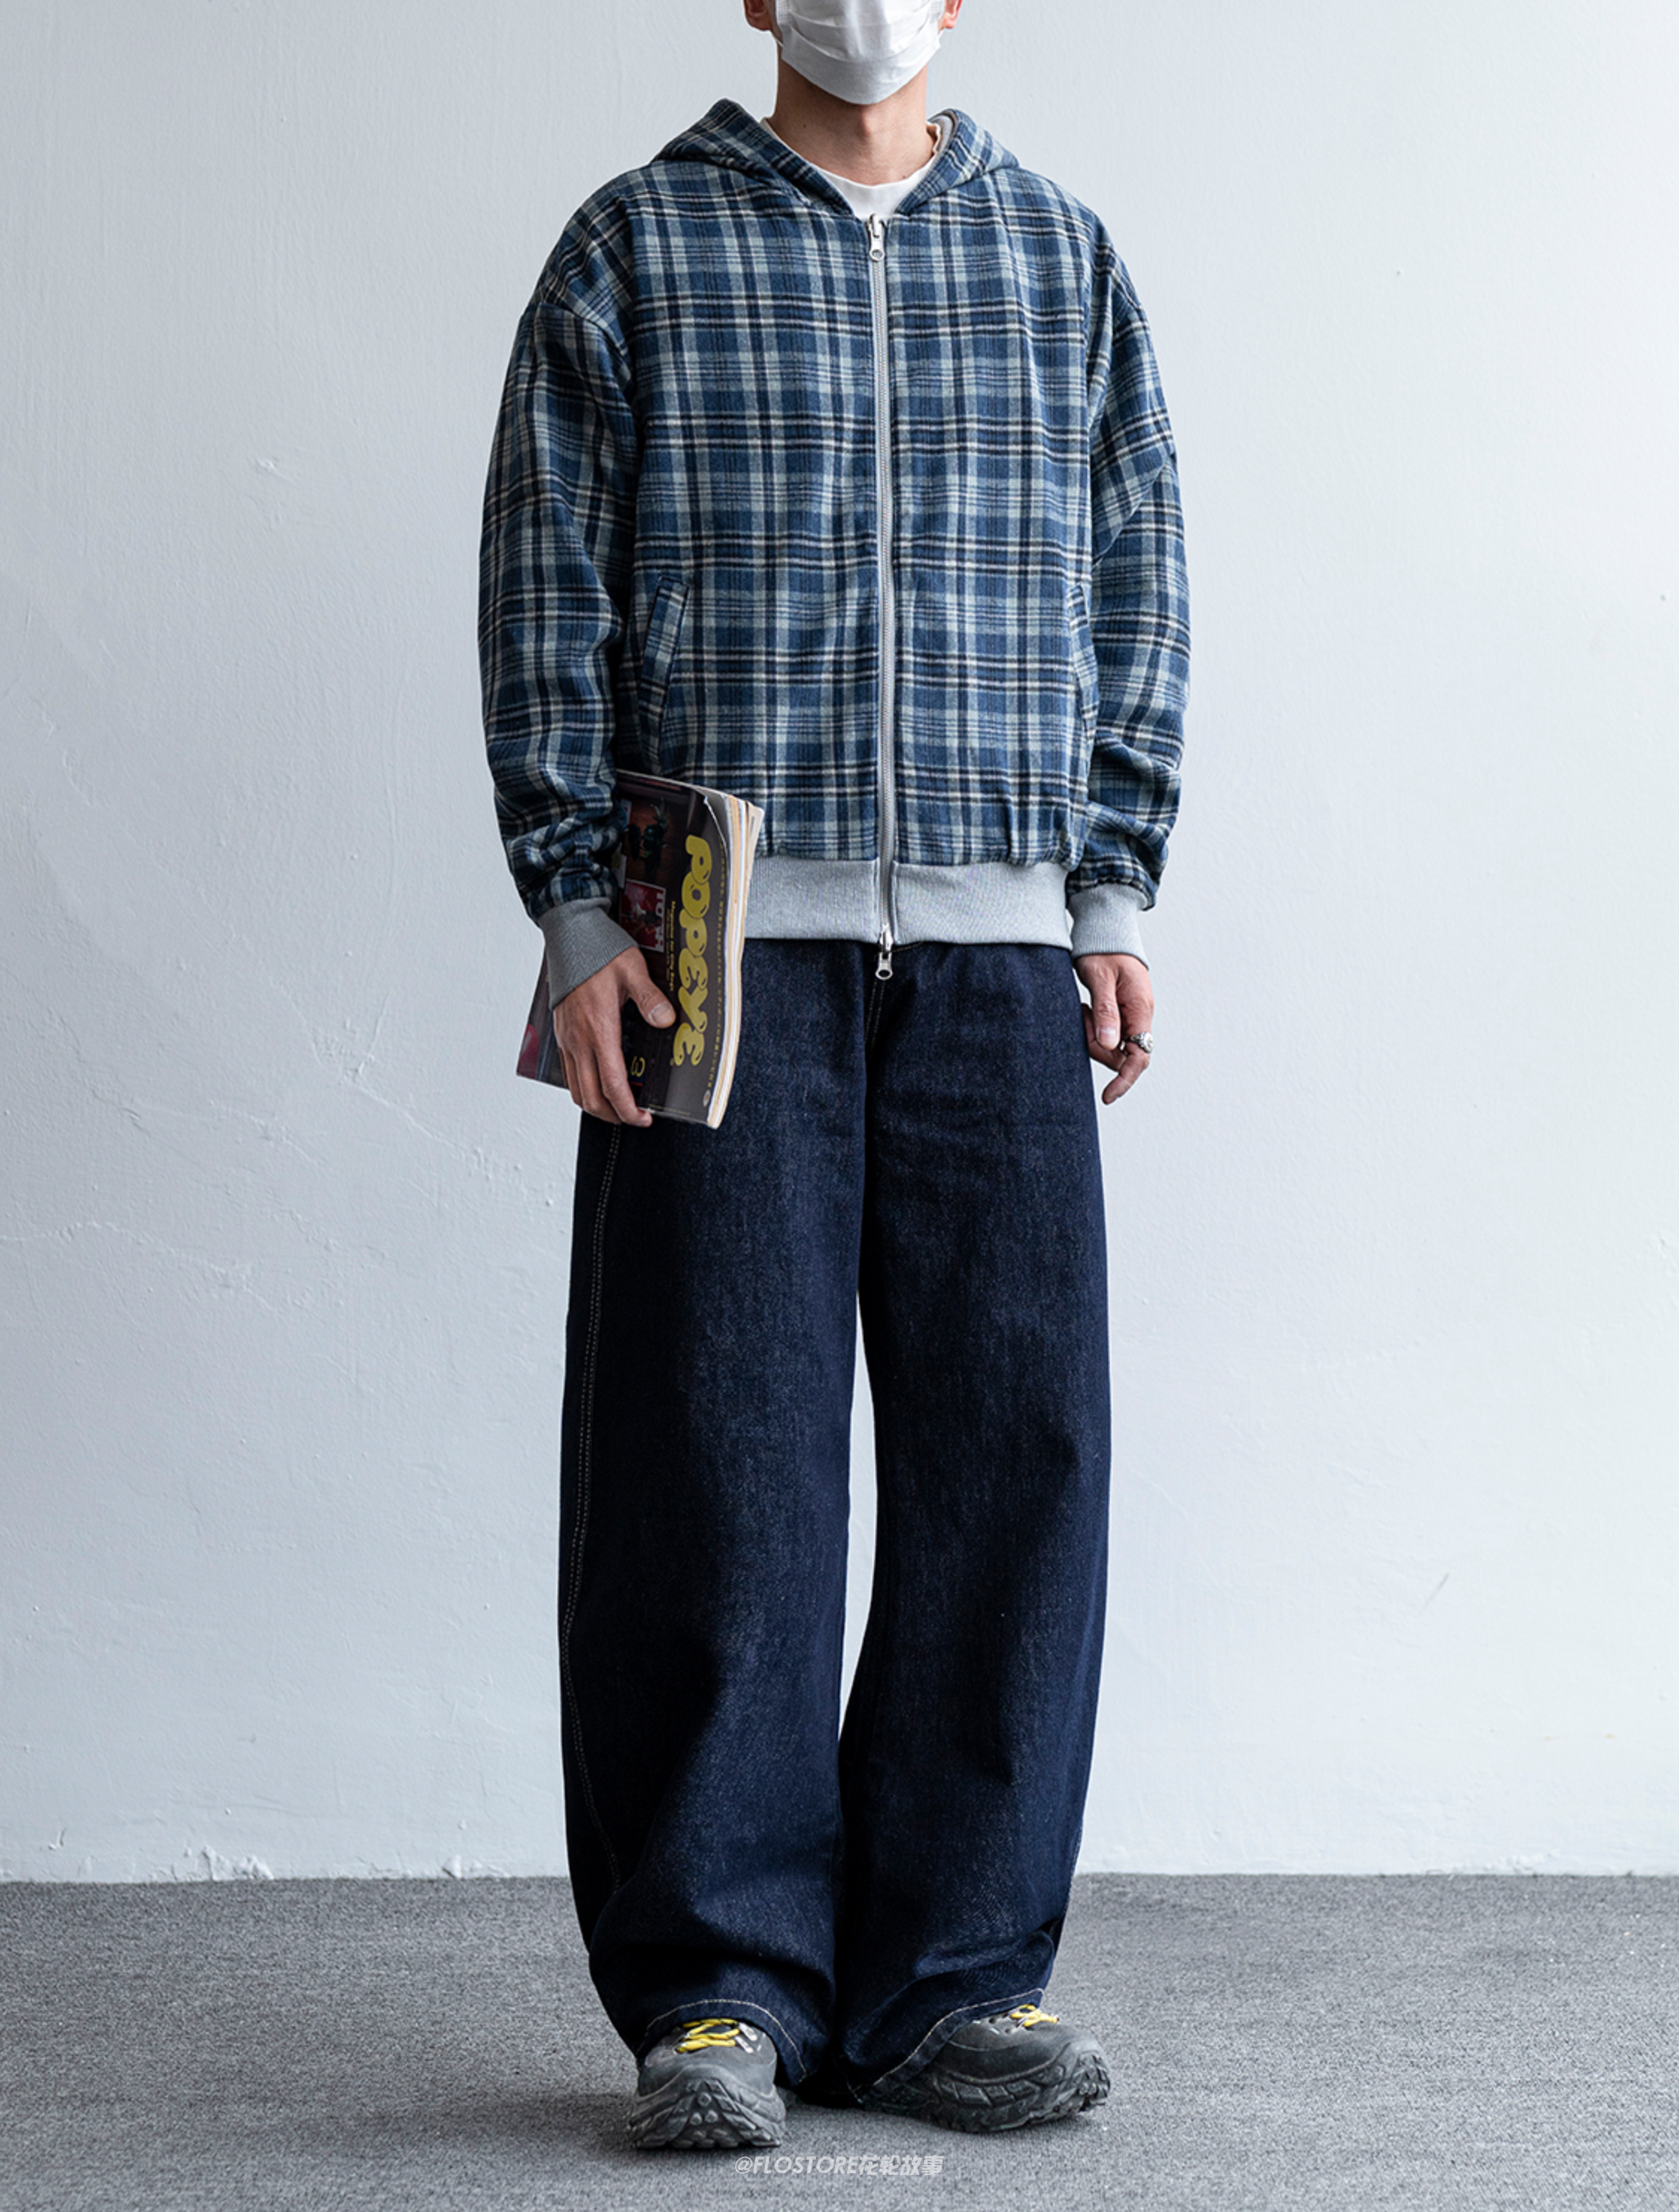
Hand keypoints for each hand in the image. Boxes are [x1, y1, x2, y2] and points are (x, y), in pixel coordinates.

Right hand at [551, 947, 676, 1126]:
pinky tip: (600, 1081)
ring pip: (576, 1089)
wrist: (568, 934)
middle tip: (634, 1118)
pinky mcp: (561, 1034)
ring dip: (596, 1105)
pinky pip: (569, 1073)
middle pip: (590, 1097)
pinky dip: (584, 1087)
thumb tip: (667, 1021)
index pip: (612, 1085)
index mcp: (598, 1030)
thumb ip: (650, 999)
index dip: (628, 1109)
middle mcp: (578, 1040)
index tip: (643, 1119)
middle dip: (613, 1116)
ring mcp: (566, 1039)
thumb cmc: (599, 950)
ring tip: (618, 1105)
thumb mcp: (633, 970)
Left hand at [1073, 951, 1153, 1104]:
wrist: (1106, 931)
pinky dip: (1093, 1028)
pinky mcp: (1121, 1013)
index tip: (1107, 1097)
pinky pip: (1107, 1033)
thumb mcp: (1100, 979)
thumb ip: (1106, 1012)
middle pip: (1120, 1055)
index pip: (1139, 1057)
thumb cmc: (1103, 950)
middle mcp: (1140, 1016)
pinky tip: (1085, 1009)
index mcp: (1140, 1010)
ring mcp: (1131, 1016)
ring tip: (1083, 1008)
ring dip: (1092, 1035)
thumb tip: (1109, 1045)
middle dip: (1096, 1046)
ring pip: (1111, 1046)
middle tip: (1082, 1016)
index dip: (1124, 1080)